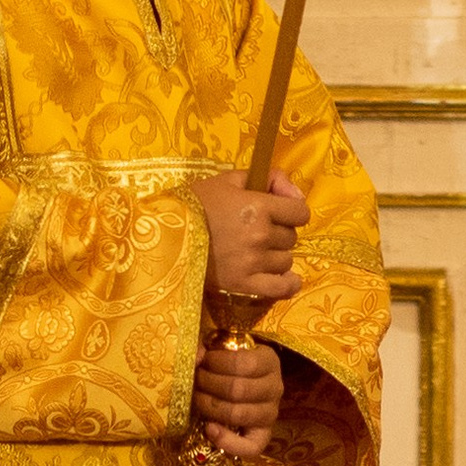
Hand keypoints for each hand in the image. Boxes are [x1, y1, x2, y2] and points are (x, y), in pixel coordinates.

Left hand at [193, 338, 282, 465]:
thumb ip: (207, 349)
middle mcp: (275, 387)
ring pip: (237, 414)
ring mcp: (271, 413)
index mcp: (268, 361)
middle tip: (195, 380)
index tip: (202, 361)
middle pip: (237, 389)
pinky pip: (251, 447)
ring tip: (198, 399)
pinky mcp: (263, 435)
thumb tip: (197, 356)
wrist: (241, 384)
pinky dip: (227, 441)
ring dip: (210, 406)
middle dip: (208, 383)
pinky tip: (209, 428)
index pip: (242, 363)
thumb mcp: (221, 350)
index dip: (216, 362)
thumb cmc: (228, 365)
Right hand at [196, 166, 306, 312]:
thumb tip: (296, 193)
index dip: (293, 211)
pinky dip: (288, 284)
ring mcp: (253, 262)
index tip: (282, 213)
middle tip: (257, 232)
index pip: (301, 212)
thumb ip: (268, 178)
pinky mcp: (243, 285)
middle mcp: (260, 235)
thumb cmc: (196, 204)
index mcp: (259, 206)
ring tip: (256, 252)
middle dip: (279, 233)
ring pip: (286, 261)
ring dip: (276, 256)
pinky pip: (281, 288)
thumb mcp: (229, 179)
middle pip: (291, 237)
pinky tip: (286, 279)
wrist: (165, 235)